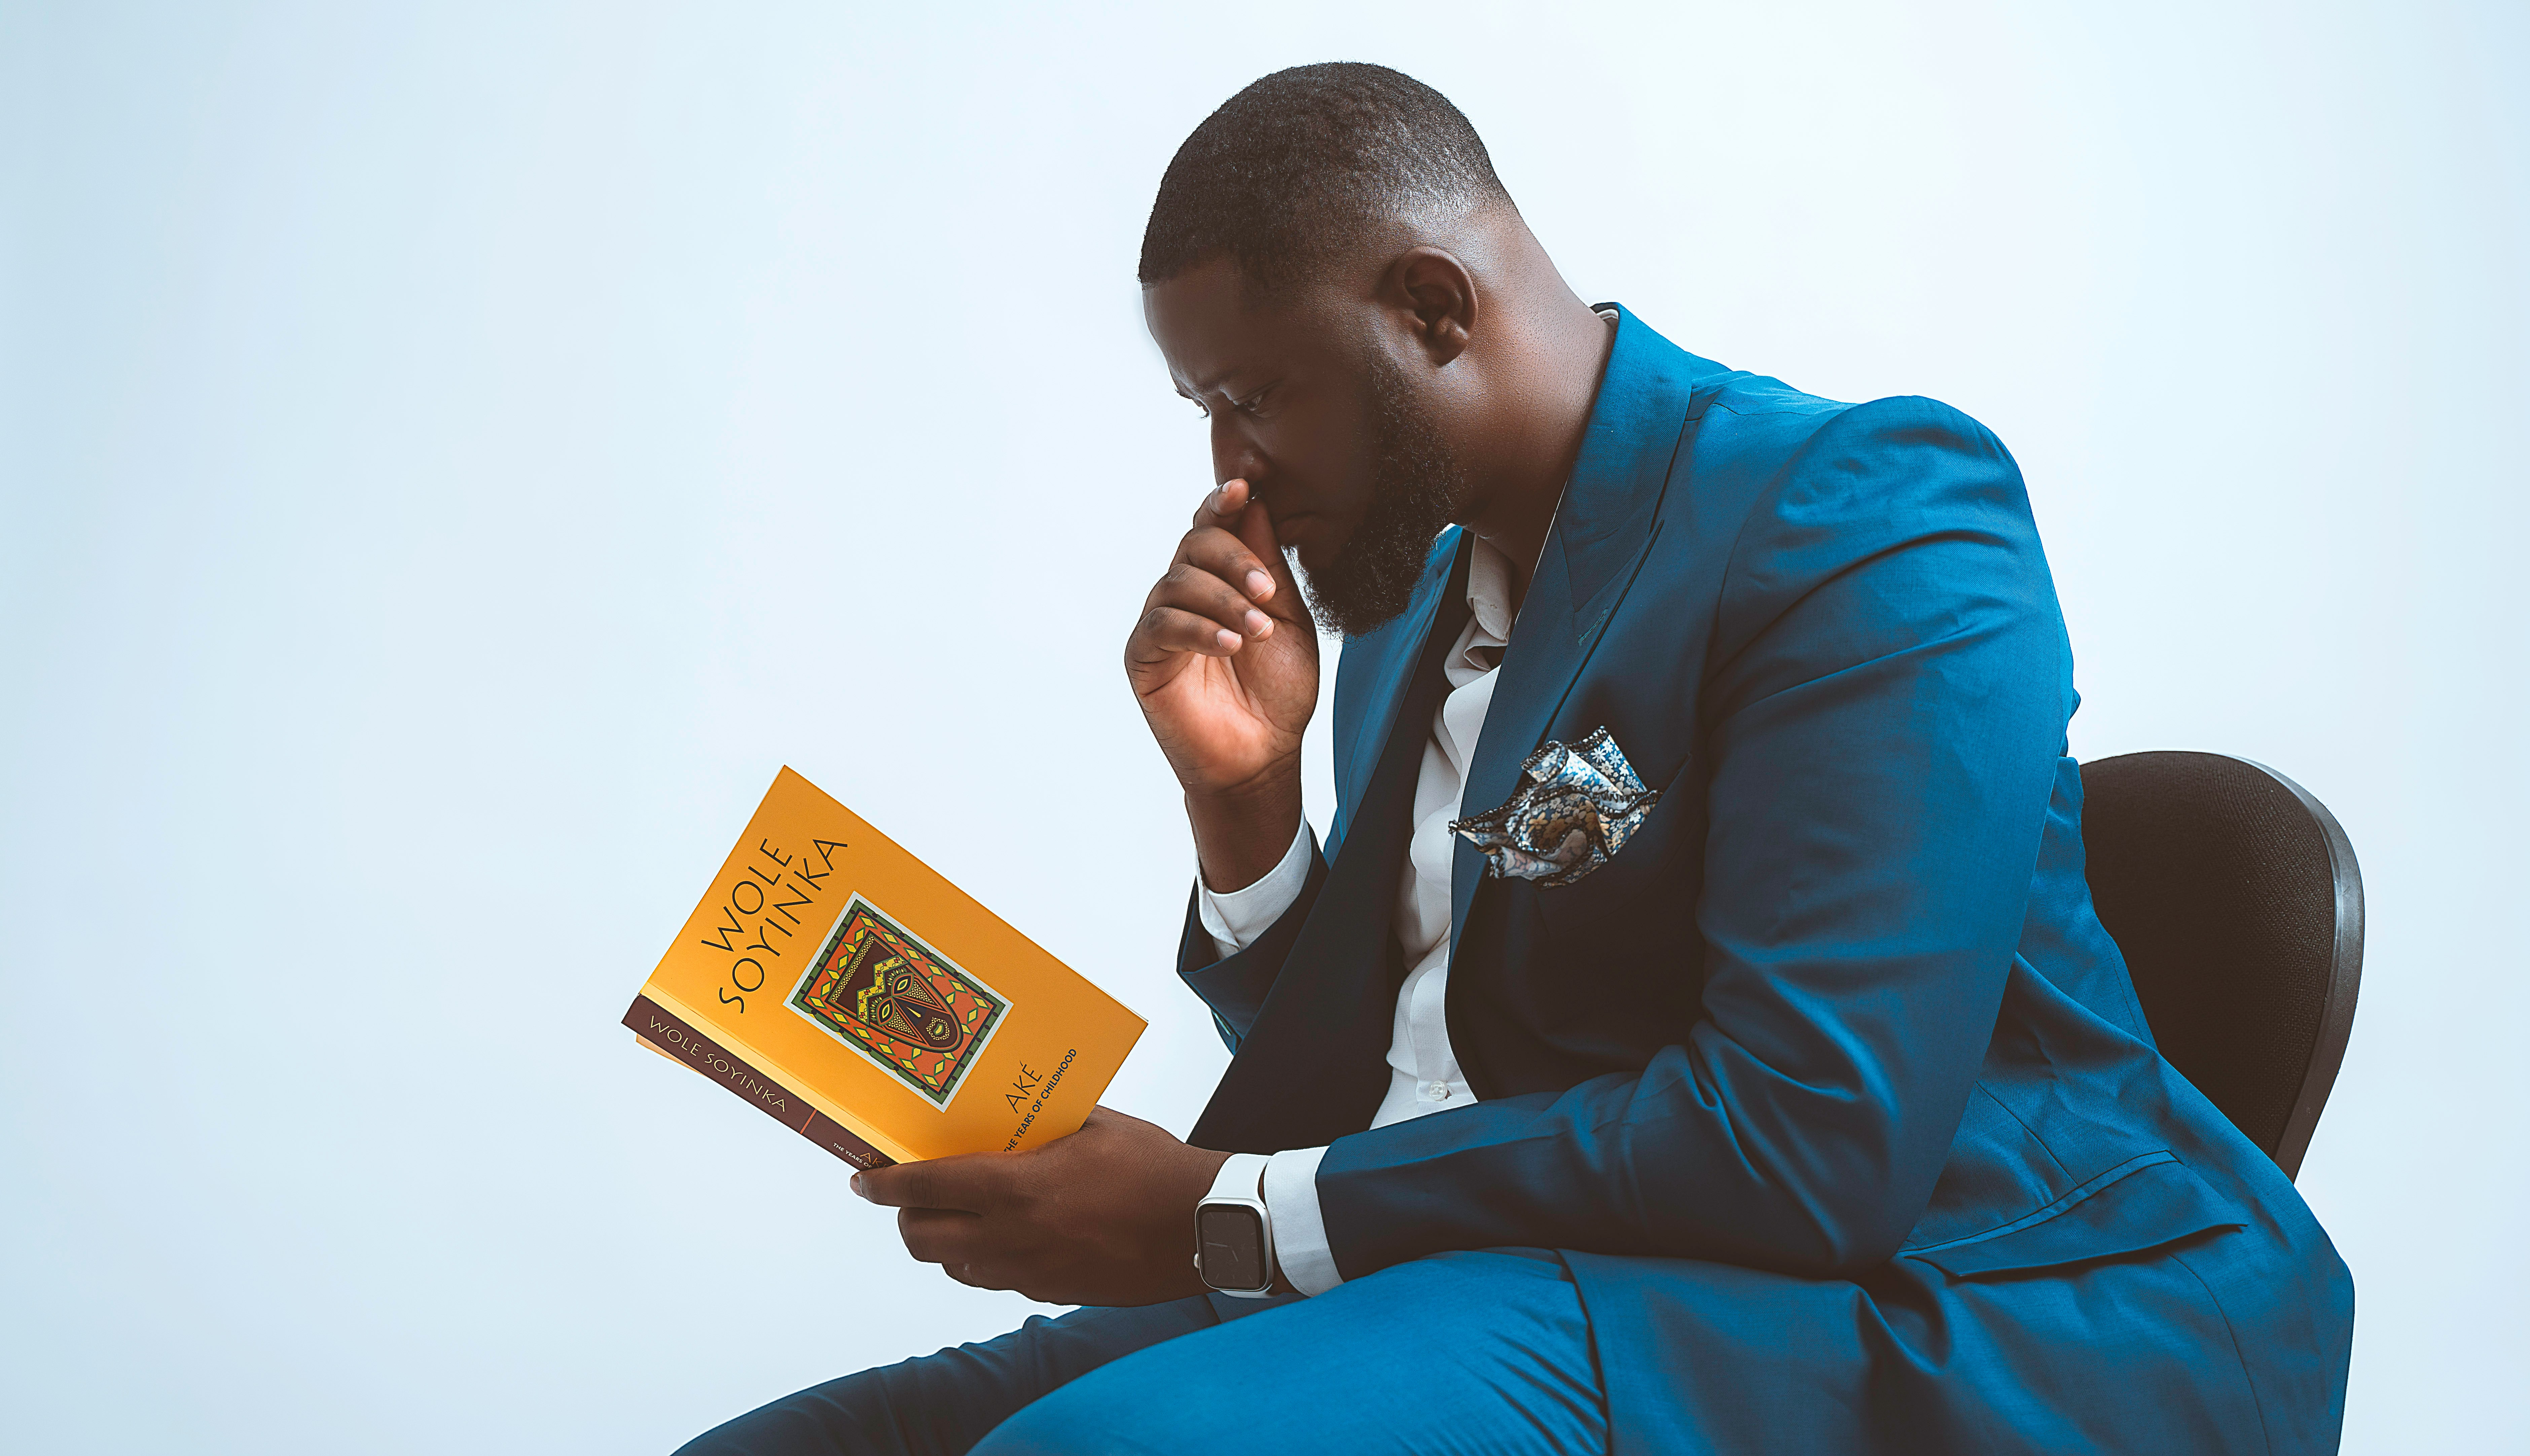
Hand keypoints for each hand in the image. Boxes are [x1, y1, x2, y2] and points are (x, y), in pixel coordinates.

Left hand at [852, 1105, 1231, 1306]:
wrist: (1203, 1226)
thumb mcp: (1097, 1124)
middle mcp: (1013, 1237)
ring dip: (943, 1241)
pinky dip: (983, 1260)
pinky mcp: (1052, 1292)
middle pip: (922, 1238)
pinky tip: (1005, 1236)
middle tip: (910, 1195)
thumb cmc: (1155, 1170)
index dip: (883, 1184)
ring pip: (954, 1266)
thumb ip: (1047, 1122)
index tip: (863, 1179)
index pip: (925, 1188)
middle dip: (905, 1216)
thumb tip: (1016, 1113)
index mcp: (1018, 1188)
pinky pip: (995, 1280)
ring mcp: (1030, 1272)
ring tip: (957, 1215)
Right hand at [1124, 480, 1316, 889]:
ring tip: (1256, 632)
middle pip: (1195, 543)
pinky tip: (1229, 644)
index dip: (1223, 501)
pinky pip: (1162, 625)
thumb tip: (1257, 503)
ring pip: (1179, 581)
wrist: (1262, 753)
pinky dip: (1199, 629)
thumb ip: (1269, 564)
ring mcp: (1161, 622)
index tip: (1244, 487)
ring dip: (1224, 600)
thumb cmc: (1278, 689)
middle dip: (1235, 559)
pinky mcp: (1145, 656)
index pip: (1213, 525)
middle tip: (1267, 591)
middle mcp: (1185, 592)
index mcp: (1220, 577)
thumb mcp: (1287, 617)